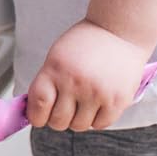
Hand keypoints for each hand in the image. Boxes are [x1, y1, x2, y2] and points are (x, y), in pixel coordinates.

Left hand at [27, 21, 149, 132]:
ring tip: (84, 102)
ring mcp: (97, 92)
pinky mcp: (117, 100)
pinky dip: (97, 119)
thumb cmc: (87, 42)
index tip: (40, 117)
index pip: (39, 105)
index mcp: (55, 68)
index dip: (37, 116)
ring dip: (79, 118)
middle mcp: (75, 82)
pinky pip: (100, 125)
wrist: (120, 30)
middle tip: (65, 107)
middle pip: (58, 121)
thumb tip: (36, 111)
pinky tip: (99, 103)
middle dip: (59, 118)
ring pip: (78, 126)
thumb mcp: (58, 55)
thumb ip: (47, 82)